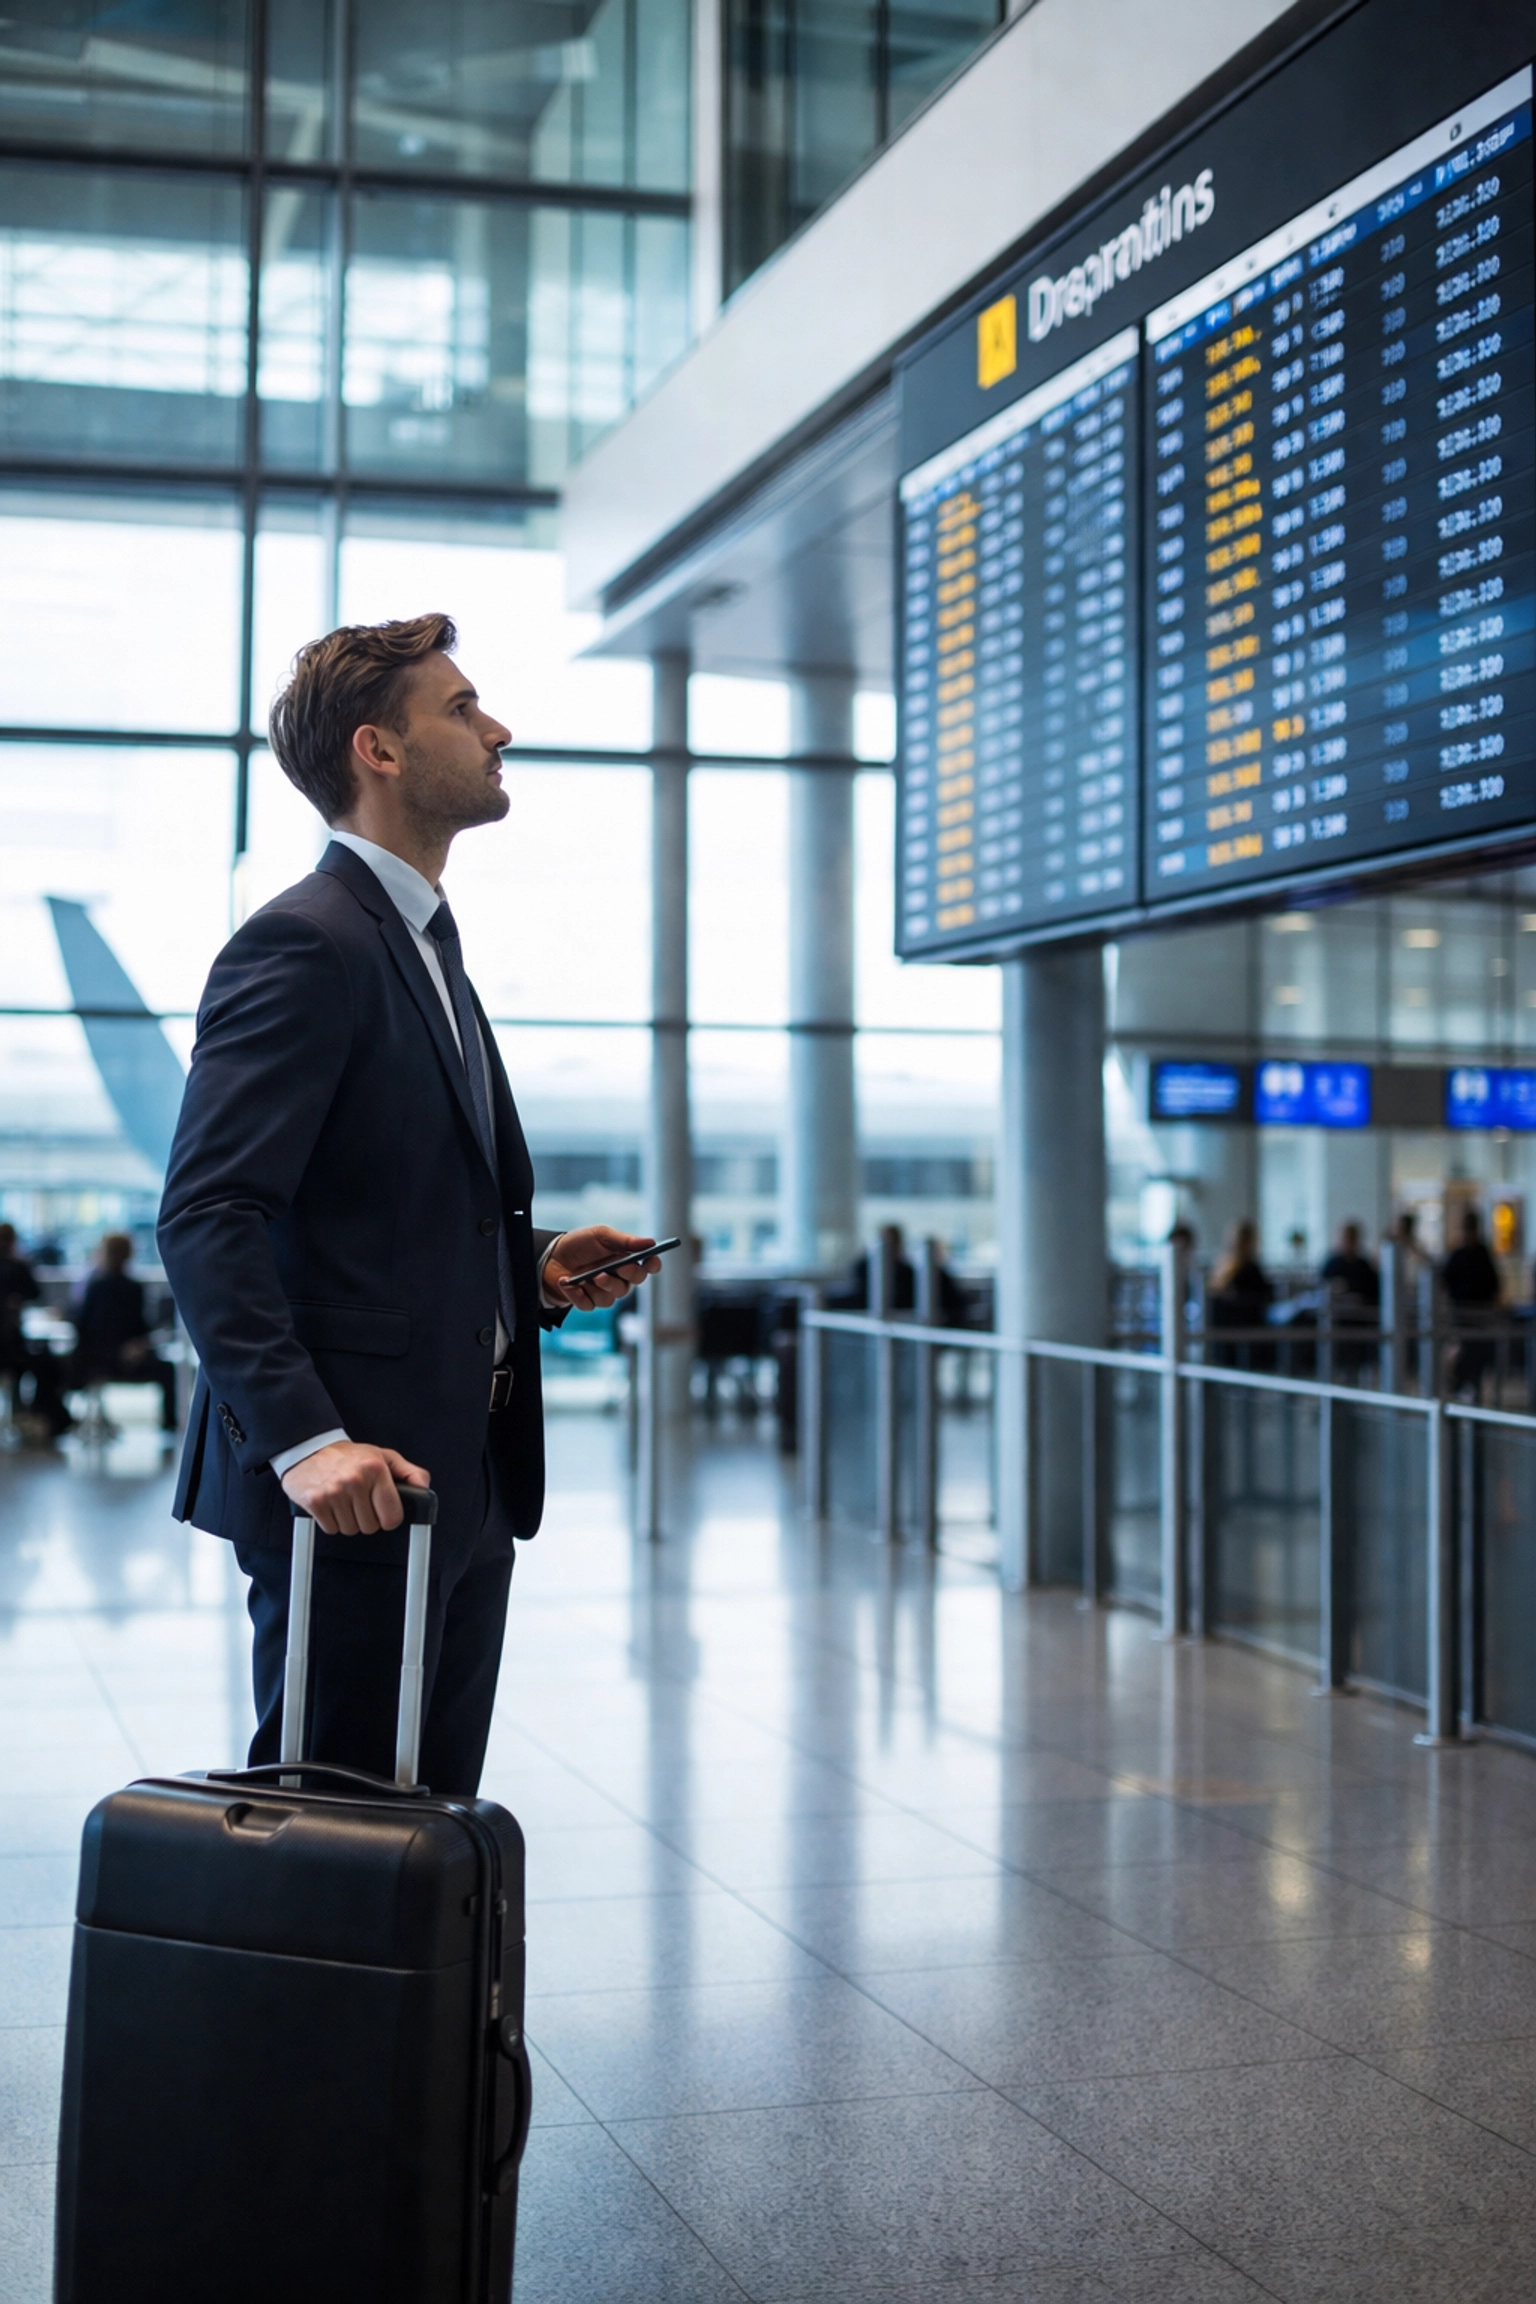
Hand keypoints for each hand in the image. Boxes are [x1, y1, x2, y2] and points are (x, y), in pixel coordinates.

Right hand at [279, 1441, 430, 1535]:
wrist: (310, 1449)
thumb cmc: (349, 1456)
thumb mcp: (384, 1456)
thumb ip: (409, 1472)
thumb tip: (424, 1488)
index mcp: (375, 1469)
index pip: (392, 1517)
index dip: (389, 1517)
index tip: (383, 1511)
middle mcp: (355, 1480)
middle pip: (370, 1527)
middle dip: (366, 1517)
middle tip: (359, 1500)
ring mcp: (334, 1492)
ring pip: (351, 1530)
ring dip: (348, 1520)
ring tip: (344, 1500)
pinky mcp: (315, 1502)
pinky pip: (331, 1529)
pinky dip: (331, 1521)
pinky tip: (331, 1503)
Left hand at [544, 1225, 662, 1311]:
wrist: (550, 1257)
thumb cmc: (579, 1244)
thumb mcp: (601, 1236)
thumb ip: (625, 1241)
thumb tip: (650, 1242)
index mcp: (626, 1259)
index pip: (648, 1265)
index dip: (653, 1265)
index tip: (650, 1261)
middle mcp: (619, 1277)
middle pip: (634, 1282)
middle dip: (626, 1274)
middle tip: (615, 1267)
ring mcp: (604, 1291)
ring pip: (613, 1297)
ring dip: (601, 1286)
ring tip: (585, 1277)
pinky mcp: (588, 1302)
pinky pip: (591, 1305)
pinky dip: (579, 1295)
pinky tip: (569, 1284)